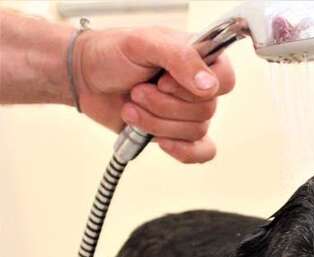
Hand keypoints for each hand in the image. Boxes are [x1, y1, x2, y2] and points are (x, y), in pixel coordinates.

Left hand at [74, 26, 234, 162]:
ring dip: (157, 122)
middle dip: (164, 105)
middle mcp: (198, 86)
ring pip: (195, 131)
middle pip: (206, 110)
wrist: (85, 78)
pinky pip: (202, 152)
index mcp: (199, 58)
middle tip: (138, 91)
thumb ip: (181, 57)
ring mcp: (189, 112)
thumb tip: (209, 86)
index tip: (163, 81)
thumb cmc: (111, 54)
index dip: (195, 87)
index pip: (225, 80)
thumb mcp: (143, 43)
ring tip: (133, 106)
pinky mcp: (179, 134)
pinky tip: (162, 142)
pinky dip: (183, 151)